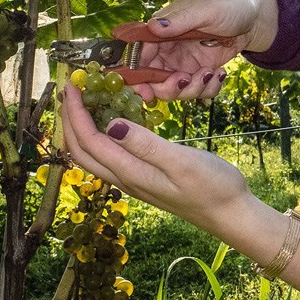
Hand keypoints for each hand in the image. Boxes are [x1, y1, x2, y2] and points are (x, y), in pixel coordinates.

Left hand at [61, 84, 251, 233]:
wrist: (230, 213)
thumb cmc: (212, 186)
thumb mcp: (182, 162)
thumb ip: (146, 145)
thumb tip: (112, 124)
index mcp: (131, 172)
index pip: (90, 141)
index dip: (76, 113)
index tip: (72, 86)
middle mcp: (126, 178)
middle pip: (82, 151)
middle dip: (69, 121)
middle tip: (70, 91)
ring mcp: (135, 181)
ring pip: (94, 156)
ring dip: (81, 130)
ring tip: (83, 104)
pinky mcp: (145, 179)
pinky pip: (110, 157)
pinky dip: (100, 137)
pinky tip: (112, 124)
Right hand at [132, 0, 278, 100]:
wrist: (256, 19)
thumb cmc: (229, 6)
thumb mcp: (206, 9)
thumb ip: (180, 20)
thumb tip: (153, 26)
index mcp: (162, 30)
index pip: (138, 54)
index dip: (136, 74)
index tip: (144, 90)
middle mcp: (168, 49)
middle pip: (152, 79)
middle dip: (166, 87)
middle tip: (184, 80)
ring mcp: (184, 63)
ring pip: (174, 90)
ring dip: (192, 88)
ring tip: (211, 72)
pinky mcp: (200, 73)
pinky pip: (196, 91)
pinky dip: (208, 88)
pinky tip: (220, 73)